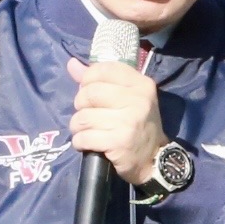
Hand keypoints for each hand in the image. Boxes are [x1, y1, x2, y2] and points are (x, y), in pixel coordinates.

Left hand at [67, 54, 166, 185]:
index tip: (90, 92)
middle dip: (80, 105)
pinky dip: (79, 141)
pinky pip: (84, 137)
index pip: (102, 70)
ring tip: (85, 131)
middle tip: (88, 114)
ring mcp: (128, 121)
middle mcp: (137, 100)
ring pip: (83, 117)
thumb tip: (72, 64)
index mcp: (140, 84)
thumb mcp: (126, 97)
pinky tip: (86, 143)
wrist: (153, 159)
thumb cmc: (137, 124)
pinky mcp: (118, 142)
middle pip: (89, 93)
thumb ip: (99, 80)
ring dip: (78, 126)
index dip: (88, 79)